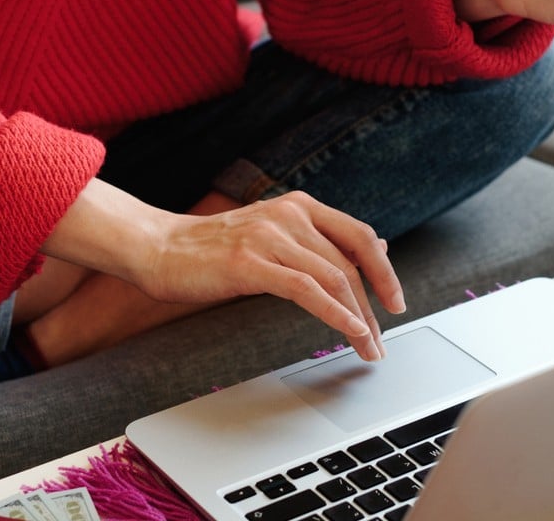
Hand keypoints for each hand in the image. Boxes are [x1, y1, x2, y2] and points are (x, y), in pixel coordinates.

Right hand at [142, 192, 404, 361]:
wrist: (158, 248)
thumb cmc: (212, 250)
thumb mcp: (272, 234)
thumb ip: (317, 241)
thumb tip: (375, 249)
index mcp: (297, 206)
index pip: (359, 235)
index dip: (384, 270)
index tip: (395, 301)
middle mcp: (288, 215)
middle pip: (351, 262)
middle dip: (373, 306)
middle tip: (380, 340)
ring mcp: (269, 237)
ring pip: (334, 278)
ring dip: (358, 318)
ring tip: (367, 347)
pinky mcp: (250, 264)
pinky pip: (307, 291)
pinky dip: (335, 314)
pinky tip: (349, 332)